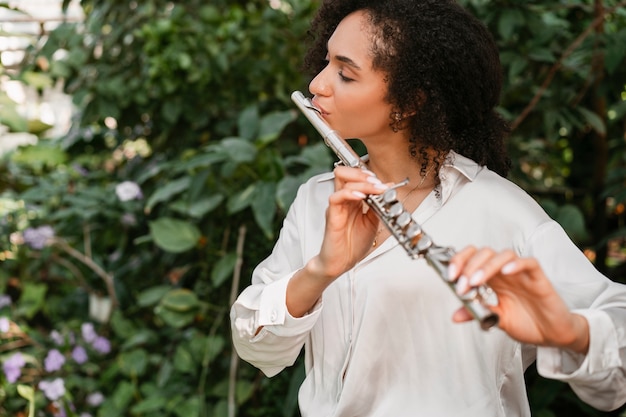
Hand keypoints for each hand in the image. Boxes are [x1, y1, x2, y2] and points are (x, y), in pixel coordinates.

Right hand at [315, 166, 386, 278]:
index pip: (357, 177)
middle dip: (363, 173)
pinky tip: (361, 197)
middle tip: (377, 182)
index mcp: (353, 200)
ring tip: (374, 188)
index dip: (370, 176)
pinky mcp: (332, 215)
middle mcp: (344, 199)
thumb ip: (379, 205)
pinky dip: (349, 193)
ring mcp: (337, 205)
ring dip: (361, 182)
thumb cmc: (355, 244)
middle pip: (345, 172)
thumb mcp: (374, 221)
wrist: (343, 262)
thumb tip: (388, 189)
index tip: (386, 183)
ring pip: (342, 180)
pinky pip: (336, 197)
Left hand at [448, 246, 589, 353]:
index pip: (473, 258)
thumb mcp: (497, 319)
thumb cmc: (527, 323)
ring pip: (504, 254)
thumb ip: (478, 313)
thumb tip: (455, 315)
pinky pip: (529, 263)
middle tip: (461, 284)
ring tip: (476, 281)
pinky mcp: (539, 278)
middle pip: (484, 253)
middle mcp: (505, 272)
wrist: (553, 336)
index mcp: (493, 279)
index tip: (450, 276)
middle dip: (468, 266)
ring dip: (487, 266)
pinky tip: (505, 273)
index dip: (459, 262)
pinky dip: (516, 264)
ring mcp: (522, 273)